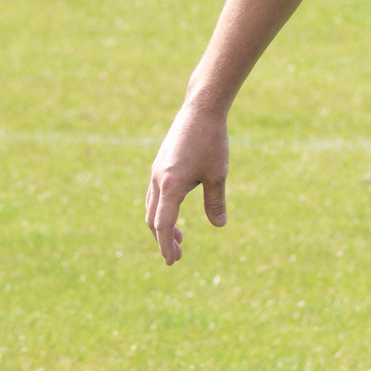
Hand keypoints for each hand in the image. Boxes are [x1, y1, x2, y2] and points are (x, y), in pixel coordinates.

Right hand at [145, 97, 228, 265]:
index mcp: (171, 186)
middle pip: (153, 219)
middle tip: (177, 256)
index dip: (166, 246)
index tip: (172, 261)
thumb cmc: (212, 141)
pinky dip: (162, 209)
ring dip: (162, 225)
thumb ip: (215, 202)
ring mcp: (157, 171)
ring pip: (152, 206)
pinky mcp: (160, 163)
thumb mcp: (217, 175)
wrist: (200, 109)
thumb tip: (219, 226)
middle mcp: (158, 180)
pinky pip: (155, 193)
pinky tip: (175, 210)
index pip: (163, 225)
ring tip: (179, 238)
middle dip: (163, 240)